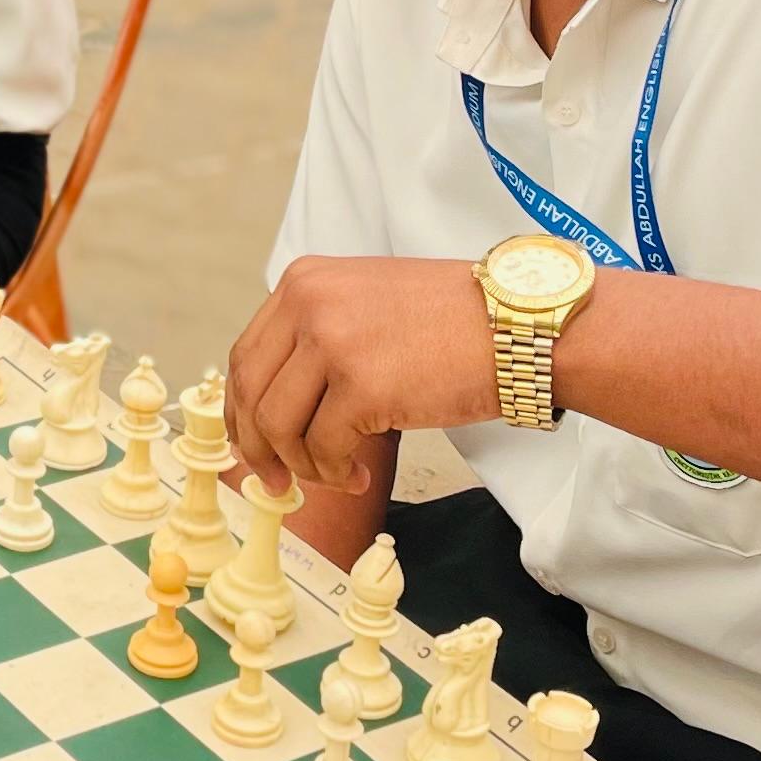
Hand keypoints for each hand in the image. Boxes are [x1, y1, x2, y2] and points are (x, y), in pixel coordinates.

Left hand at [225, 255, 496, 493]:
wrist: (517, 325)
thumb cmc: (454, 320)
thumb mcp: (365, 301)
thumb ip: (317, 334)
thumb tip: (278, 403)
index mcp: (304, 281)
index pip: (245, 357)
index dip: (243, 411)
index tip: (254, 445)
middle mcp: (309, 304)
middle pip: (252, 394)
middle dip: (258, 448)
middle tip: (278, 479)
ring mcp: (333, 342)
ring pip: (280, 426)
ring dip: (303, 465)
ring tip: (336, 475)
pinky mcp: (361, 385)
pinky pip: (323, 448)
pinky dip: (334, 473)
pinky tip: (357, 474)